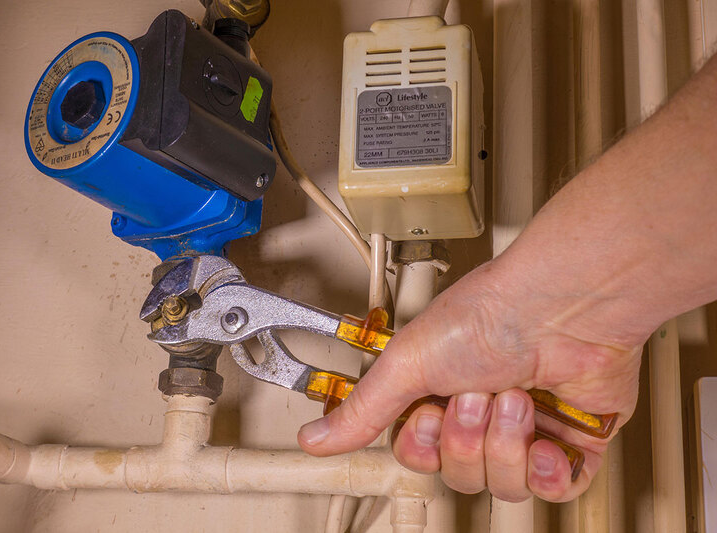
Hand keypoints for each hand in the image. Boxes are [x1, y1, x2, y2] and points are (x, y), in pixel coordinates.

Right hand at [297, 259, 643, 501]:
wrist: (562, 306)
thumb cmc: (491, 314)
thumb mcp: (408, 363)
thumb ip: (363, 409)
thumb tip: (315, 438)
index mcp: (439, 393)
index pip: (420, 454)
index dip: (425, 445)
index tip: (431, 414)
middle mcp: (481, 413)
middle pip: (459, 473)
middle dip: (467, 438)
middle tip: (476, 396)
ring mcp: (526, 429)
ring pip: (503, 484)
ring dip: (507, 442)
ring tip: (515, 398)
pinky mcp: (572, 441)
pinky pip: (555, 488)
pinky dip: (549, 469)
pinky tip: (545, 439)